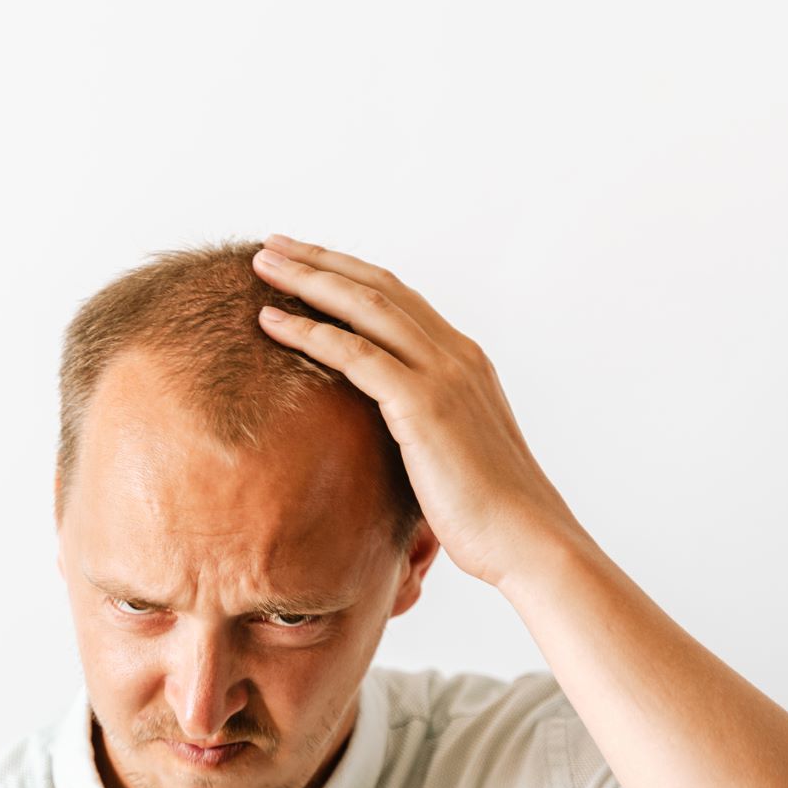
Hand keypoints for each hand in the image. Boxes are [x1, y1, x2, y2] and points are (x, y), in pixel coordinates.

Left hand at [251, 233, 582, 588]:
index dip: (350, 275)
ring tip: (260, 265)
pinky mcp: (423, 405)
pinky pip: (354, 354)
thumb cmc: (489, 516)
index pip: (400, 299)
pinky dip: (309, 332)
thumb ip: (423, 430)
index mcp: (465, 363)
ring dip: (307, 280)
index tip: (307, 262)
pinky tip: (270, 321)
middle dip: (321, 261)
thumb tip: (391, 443)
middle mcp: (456, 356)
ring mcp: (443, 375)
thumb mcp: (453, 456)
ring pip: (364, 307)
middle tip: (271, 246)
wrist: (527, 541)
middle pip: (378, 287)